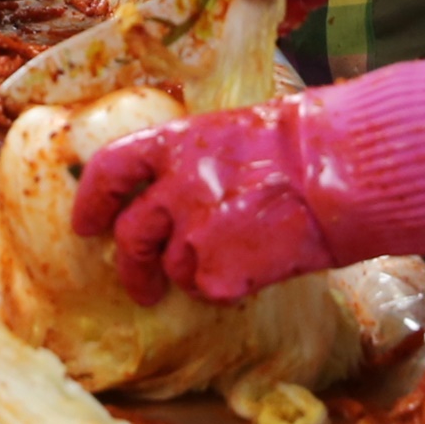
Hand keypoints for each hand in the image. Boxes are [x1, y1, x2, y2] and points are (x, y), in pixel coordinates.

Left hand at [69, 97, 342, 304]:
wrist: (339, 172)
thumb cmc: (297, 146)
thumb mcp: (228, 133)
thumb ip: (192, 162)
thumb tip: (172, 191)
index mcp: (171, 144)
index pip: (110, 170)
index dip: (92, 200)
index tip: (85, 223)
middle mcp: (173, 187)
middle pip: (131, 236)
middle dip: (131, 267)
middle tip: (141, 287)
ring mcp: (194, 231)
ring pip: (174, 268)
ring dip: (194, 273)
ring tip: (236, 260)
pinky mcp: (219, 271)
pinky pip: (208, 290)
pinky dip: (226, 288)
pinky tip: (257, 269)